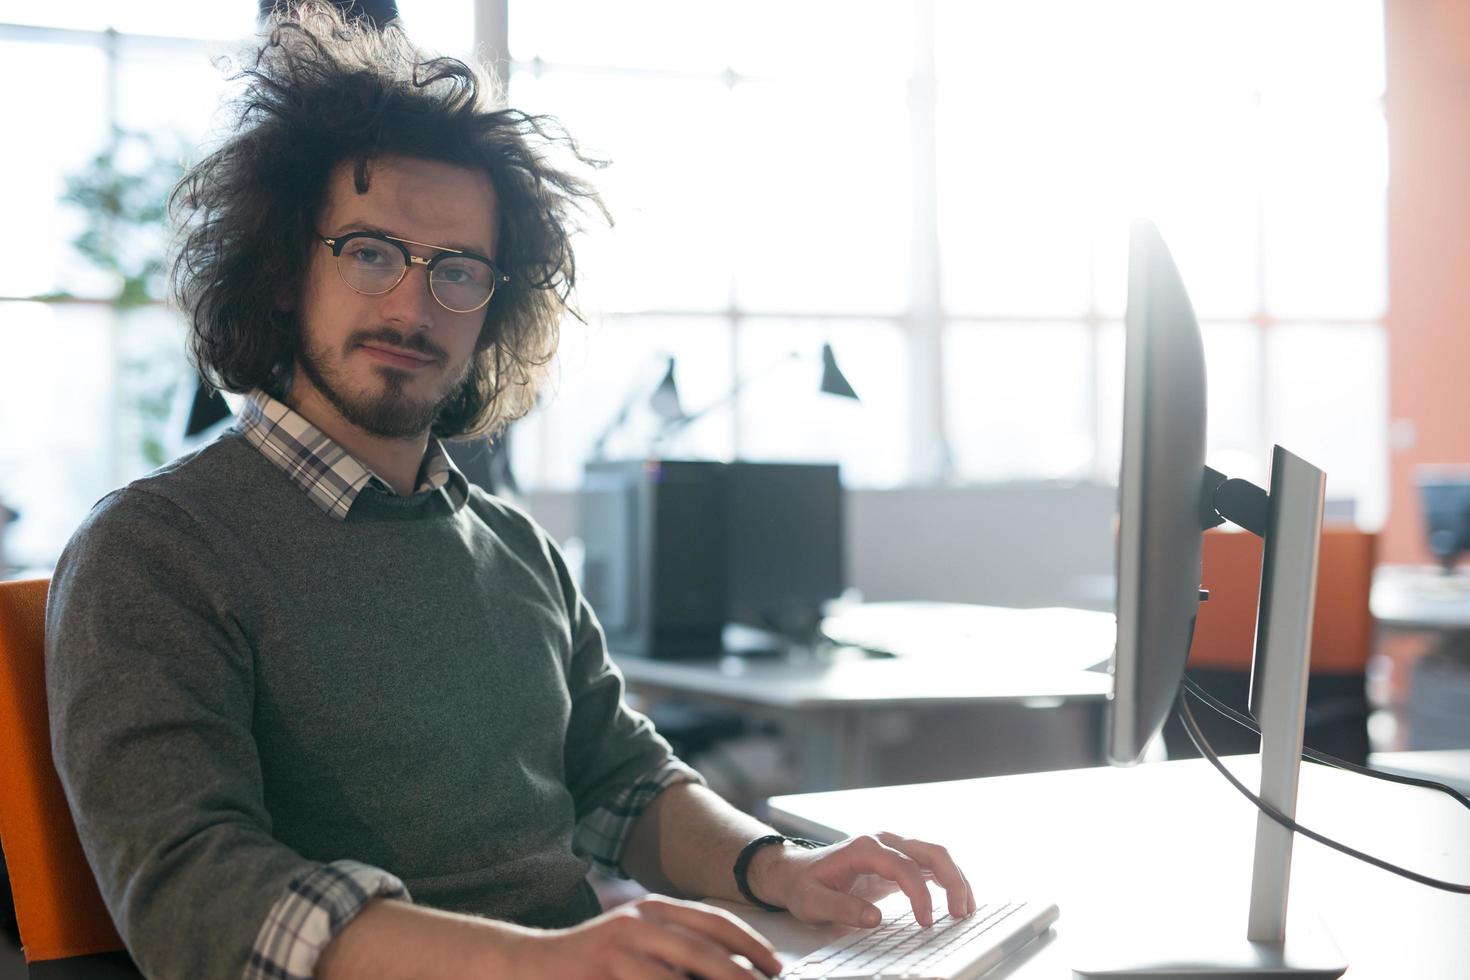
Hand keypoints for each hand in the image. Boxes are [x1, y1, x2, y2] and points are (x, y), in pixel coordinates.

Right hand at [509, 894, 783, 979]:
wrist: (532, 964)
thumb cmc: (596, 959)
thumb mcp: (638, 941)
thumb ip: (678, 949)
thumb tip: (734, 970)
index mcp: (653, 909)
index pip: (713, 921)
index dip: (750, 944)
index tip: (774, 966)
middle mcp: (638, 923)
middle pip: (703, 950)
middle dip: (739, 975)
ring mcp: (618, 950)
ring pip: (677, 977)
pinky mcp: (602, 974)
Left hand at [751, 832, 975, 928]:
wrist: (796, 872)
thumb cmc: (804, 886)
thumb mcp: (813, 902)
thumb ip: (842, 909)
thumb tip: (875, 918)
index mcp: (864, 848)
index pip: (904, 866)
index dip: (920, 894)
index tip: (926, 922)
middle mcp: (883, 841)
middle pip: (930, 851)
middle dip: (952, 880)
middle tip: (960, 913)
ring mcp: (892, 847)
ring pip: (935, 854)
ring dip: (956, 878)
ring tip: (966, 909)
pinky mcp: (897, 859)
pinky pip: (929, 864)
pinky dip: (947, 879)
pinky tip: (956, 900)